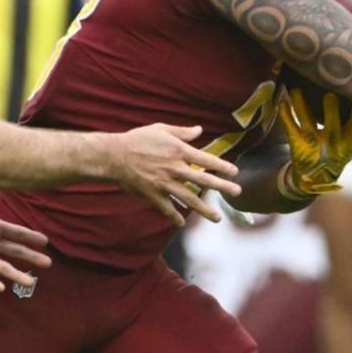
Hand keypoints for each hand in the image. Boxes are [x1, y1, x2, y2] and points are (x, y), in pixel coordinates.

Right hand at [107, 124, 242, 226]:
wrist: (114, 156)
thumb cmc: (137, 139)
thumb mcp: (161, 129)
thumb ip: (182, 132)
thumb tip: (199, 130)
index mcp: (178, 151)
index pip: (206, 160)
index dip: (222, 166)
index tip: (235, 172)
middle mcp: (175, 169)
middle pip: (203, 180)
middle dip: (222, 187)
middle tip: (237, 192)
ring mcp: (164, 184)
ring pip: (189, 199)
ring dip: (204, 209)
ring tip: (217, 218)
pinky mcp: (153, 194)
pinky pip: (167, 208)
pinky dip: (175, 216)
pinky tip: (182, 223)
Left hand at [278, 89, 351, 197]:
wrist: (315, 178)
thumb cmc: (338, 152)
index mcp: (350, 143)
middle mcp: (333, 146)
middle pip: (333, 129)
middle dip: (332, 112)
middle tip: (330, 94)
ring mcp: (314, 147)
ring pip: (308, 126)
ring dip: (302, 108)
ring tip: (296, 90)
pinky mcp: (297, 147)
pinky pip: (290, 131)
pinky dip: (286, 117)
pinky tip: (281, 103)